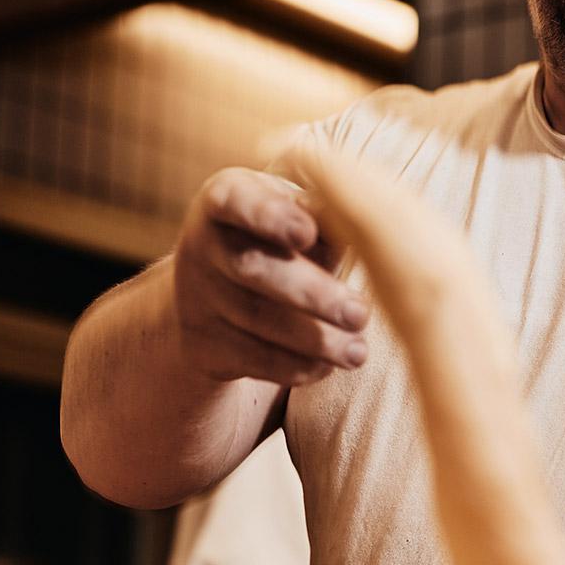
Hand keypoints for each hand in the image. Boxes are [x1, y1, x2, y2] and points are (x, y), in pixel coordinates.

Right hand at [172, 166, 370, 385]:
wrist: (224, 291)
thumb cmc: (285, 240)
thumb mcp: (300, 215)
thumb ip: (327, 216)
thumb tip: (368, 229)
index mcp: (227, 198)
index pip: (237, 201)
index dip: (270, 216)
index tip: (306, 232)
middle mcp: (202, 244)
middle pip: (253, 268)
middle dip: (312, 294)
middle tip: (360, 314)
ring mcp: (196, 296)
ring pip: (255, 319)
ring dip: (313, 340)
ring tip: (357, 352)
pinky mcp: (202, 343)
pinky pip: (249, 357)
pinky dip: (294, 365)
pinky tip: (329, 366)